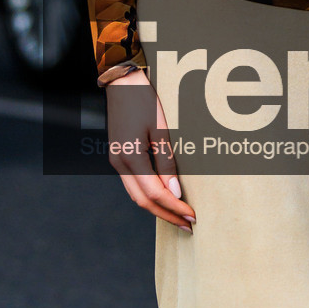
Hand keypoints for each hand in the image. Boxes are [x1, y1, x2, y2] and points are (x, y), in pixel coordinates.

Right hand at [104, 71, 195, 229]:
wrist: (122, 82)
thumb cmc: (143, 100)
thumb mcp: (161, 130)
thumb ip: (167, 163)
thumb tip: (175, 193)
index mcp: (130, 157)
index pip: (155, 194)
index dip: (174, 208)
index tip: (192, 216)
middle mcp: (119, 163)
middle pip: (143, 201)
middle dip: (166, 215)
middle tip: (188, 225)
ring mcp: (116, 161)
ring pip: (136, 195)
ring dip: (157, 208)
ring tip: (178, 216)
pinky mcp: (118, 156)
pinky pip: (133, 184)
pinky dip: (148, 196)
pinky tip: (163, 198)